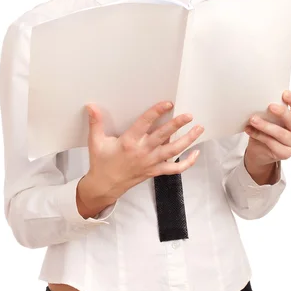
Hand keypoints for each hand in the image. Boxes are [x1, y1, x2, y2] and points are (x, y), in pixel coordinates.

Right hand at [76, 101, 203, 215]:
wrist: (105, 186)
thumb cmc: (101, 162)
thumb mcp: (96, 141)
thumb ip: (96, 123)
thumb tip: (91, 106)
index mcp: (128, 142)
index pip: (145, 124)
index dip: (156, 112)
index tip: (167, 103)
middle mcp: (142, 152)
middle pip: (163, 136)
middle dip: (177, 125)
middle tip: (189, 115)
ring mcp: (150, 162)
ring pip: (173, 151)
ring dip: (188, 140)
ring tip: (199, 129)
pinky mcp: (155, 171)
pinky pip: (174, 168)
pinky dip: (187, 162)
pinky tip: (196, 153)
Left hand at [244, 90, 290, 172]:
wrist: (262, 151)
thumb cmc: (269, 131)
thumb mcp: (272, 119)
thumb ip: (273, 112)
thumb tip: (262, 100)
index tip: (284, 93)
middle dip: (282, 113)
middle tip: (270, 106)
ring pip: (280, 133)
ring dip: (265, 126)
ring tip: (253, 119)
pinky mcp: (286, 154)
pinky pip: (271, 143)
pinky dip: (259, 135)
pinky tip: (250, 130)